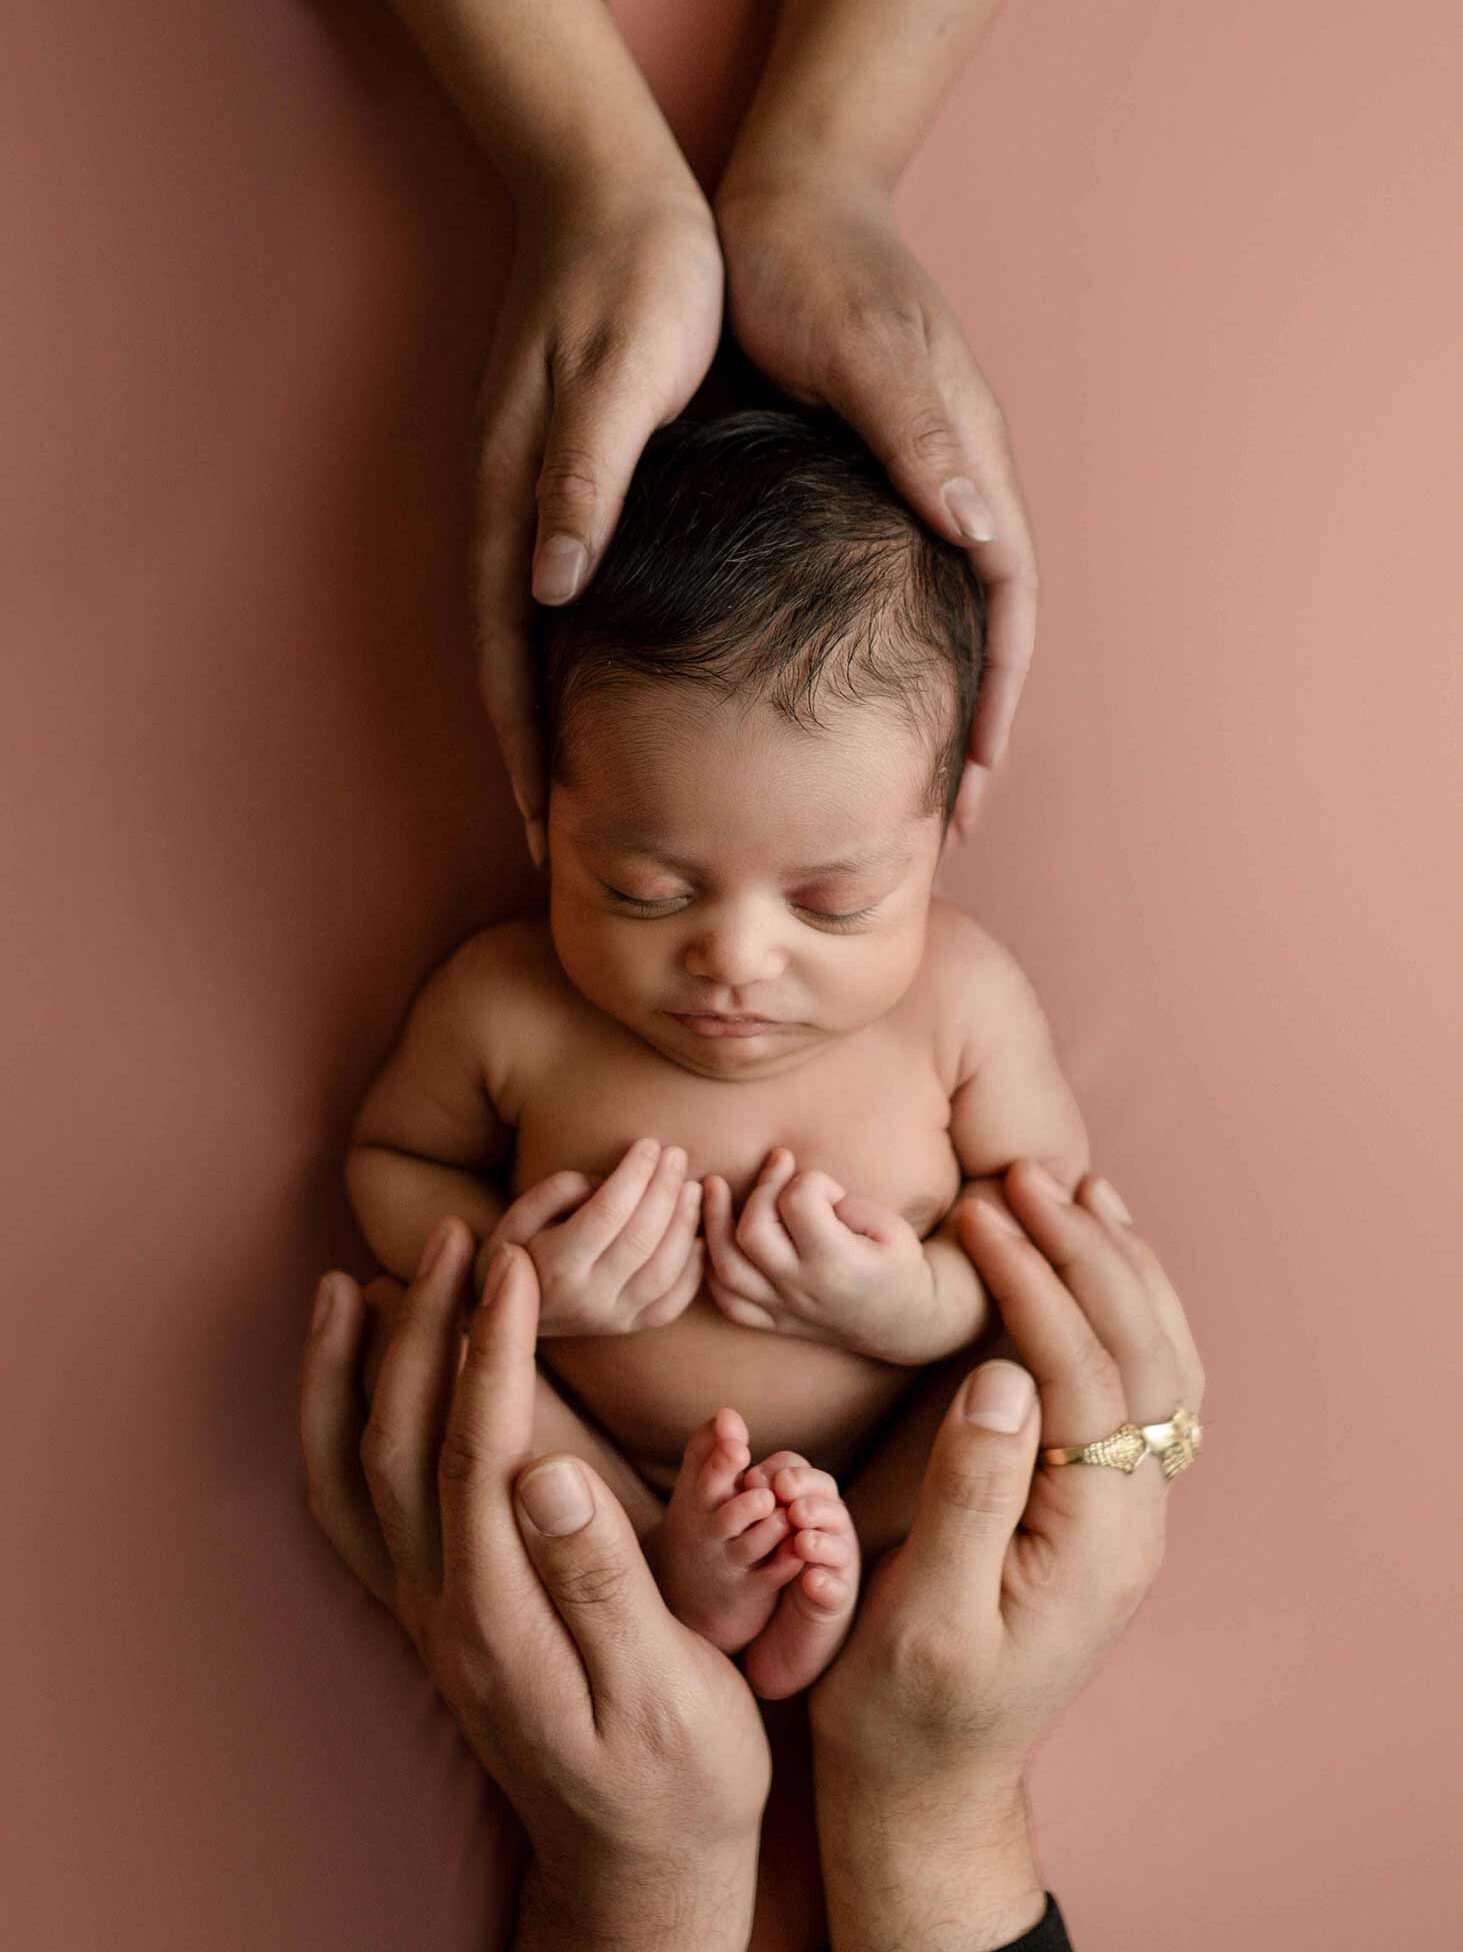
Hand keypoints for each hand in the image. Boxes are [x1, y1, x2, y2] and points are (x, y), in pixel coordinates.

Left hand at [300, 1221, 767, 1950]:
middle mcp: (441, 1611)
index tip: (516, 1263)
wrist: (636, 1866)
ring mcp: (423, 1616)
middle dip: (424, 1328)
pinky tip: (354, 1384)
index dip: (492, 1348)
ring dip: (352, 1374)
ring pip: (355, 1476)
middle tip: (457, 1236)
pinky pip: (354, 1517)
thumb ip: (605, 1580)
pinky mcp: (429, 1618)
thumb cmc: (677, 1776)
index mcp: (503, 1617)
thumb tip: (549, 1471)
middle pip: (402, 1444)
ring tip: (360, 1283)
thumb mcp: (669, 1690)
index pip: (478, 1451)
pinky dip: (337, 1438)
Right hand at [474, 182, 723, 864]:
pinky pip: (563, 599)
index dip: (525, 754)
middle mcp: (516, 516)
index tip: (545, 836)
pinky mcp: (568, 483)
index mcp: (519, 504)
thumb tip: (547, 586)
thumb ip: (582, 479)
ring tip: (587, 797)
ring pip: (533, 644)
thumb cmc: (634, 280)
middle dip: (533, 765)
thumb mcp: (616, 374)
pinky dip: (576, 664)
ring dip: (551, 724)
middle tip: (564, 849)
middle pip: (510, 671)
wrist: (616, 190)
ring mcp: (537, 502)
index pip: (507, 661)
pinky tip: (614, 693)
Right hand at [482, 1138, 704, 1334]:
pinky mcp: (630, 1327)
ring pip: (664, 1271)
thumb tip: (609, 1181)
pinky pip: (673, 1303)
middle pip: (641, 1239)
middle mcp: (587, 1298)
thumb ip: (559, 1191)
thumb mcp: (518, 1215)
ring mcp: (612, 1318)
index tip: (648, 1144)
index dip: (634, 1174)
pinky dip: (694, 1269)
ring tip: (693, 1188)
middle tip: (676, 1155)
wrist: (509, 1315)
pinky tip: (700, 1236)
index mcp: (556, 1266)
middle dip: (665, 1189)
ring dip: (685, 1224)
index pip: (607, 1213)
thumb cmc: (518, 1249)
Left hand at [702, 1147, 934, 1359]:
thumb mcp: (891, 1226)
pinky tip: (713, 1236)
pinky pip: (727, 1300)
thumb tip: (794, 1189)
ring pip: (727, 1266)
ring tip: (712, 1186)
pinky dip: (712, 1267)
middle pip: (753, 1231)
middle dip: (762, 1187)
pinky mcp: (772, 1321)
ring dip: (713, 1221)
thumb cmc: (897, 1264)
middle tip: (779, 1167)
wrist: (903, 1322)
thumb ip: (844, 1205)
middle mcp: (802, 1288)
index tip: (830, 1188)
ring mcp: (783, 1308)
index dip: (812, 1180)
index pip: (799, 1202)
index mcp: (837, 1263)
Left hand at [715, 175, 1037, 831]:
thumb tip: (978, 534)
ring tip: (900, 784)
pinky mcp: (859, 485)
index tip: (972, 788)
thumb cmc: (816, 271)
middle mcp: (950, 487)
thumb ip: (922, 438)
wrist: (780, 203)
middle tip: (942, 822)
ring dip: (931, 702)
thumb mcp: (867, 351)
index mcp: (968, 465)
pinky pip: (888, 589)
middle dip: (972, 728)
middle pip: (983, 632)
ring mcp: (907, 488)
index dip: (998, 702)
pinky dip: (880, 654)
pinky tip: (841, 697)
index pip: (1008, 607)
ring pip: (937, 619)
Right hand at [808, 1163, 1205, 1947]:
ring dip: (1118, 1268)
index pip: (1084, 1375)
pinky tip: (1091, 1266)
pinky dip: (1123, 1311)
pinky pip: (1139, 1387)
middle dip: (1084, 1253)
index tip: (979, 1212)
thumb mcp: (922, 1616)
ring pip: (1159, 1363)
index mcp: (1095, 1540)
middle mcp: (1134, 1518)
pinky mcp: (1099, 1503)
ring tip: (1070, 1188)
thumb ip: (969, 1495)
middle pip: (1140, 1354)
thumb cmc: (906, 1710)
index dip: (1035, 1284)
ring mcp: (1127, 1510)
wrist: (928, 1783)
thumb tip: (1003, 1376)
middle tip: (1019, 1174)